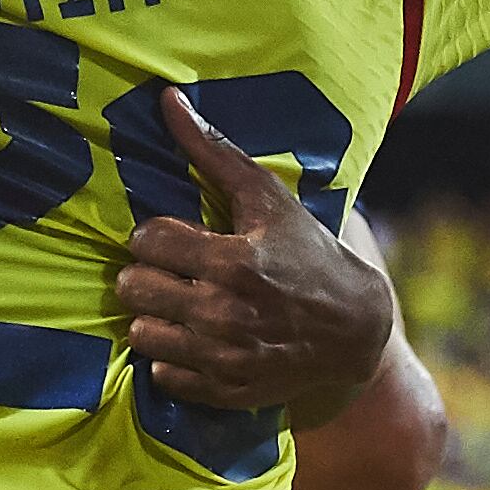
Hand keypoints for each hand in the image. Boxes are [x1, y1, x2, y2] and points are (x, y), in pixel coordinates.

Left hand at [117, 93, 395, 412]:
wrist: (355, 328)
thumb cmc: (308, 253)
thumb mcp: (268, 198)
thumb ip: (214, 150)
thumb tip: (167, 99)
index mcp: (231, 261)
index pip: (147, 240)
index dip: (155, 234)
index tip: (173, 237)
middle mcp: (223, 312)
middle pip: (133, 286)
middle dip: (146, 273)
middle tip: (169, 270)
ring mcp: (223, 356)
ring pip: (141, 332)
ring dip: (153, 315)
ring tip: (176, 303)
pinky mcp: (226, 390)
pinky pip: (164, 375)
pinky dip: (171, 357)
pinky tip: (193, 337)